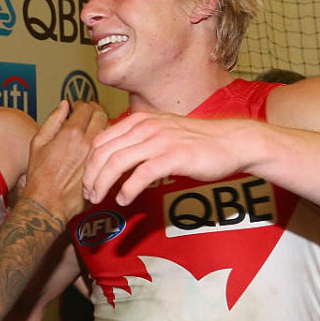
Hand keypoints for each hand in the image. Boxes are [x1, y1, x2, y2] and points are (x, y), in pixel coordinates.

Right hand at [22, 101, 108, 220]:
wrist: (48, 202)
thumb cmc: (40, 175)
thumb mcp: (38, 142)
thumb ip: (53, 119)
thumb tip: (64, 105)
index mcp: (71, 133)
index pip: (85, 107)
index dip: (81, 104)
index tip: (78, 107)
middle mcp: (88, 142)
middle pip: (101, 114)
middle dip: (94, 110)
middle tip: (88, 113)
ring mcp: (98, 155)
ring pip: (108, 130)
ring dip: (101, 124)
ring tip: (92, 128)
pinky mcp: (103, 166)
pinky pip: (110, 147)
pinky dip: (106, 141)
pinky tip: (97, 145)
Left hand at [82, 112, 251, 205]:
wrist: (231, 142)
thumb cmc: (197, 141)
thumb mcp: (162, 131)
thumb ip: (138, 140)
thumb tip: (115, 156)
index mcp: (139, 120)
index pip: (101, 140)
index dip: (89, 163)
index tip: (87, 181)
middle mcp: (146, 127)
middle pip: (103, 152)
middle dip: (90, 176)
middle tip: (88, 195)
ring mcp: (160, 140)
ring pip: (117, 162)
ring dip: (103, 184)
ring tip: (100, 199)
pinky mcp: (174, 156)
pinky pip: (141, 174)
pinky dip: (127, 189)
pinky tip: (124, 200)